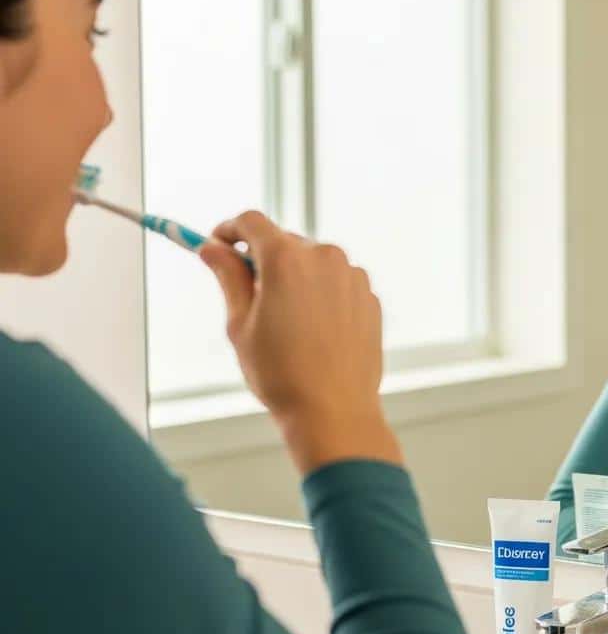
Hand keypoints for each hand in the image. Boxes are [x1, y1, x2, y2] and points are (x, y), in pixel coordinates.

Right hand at [199, 211, 401, 473]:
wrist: (334, 411)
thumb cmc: (281, 374)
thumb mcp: (240, 324)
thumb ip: (227, 277)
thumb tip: (212, 249)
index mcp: (286, 258)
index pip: (251, 222)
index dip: (229, 230)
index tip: (218, 245)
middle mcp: (324, 256)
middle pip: (284, 241)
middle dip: (262, 259)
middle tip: (247, 294)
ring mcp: (352, 275)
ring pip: (313, 262)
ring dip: (294, 277)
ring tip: (285, 322)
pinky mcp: (369, 296)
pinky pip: (337, 282)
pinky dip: (320, 294)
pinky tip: (313, 331)